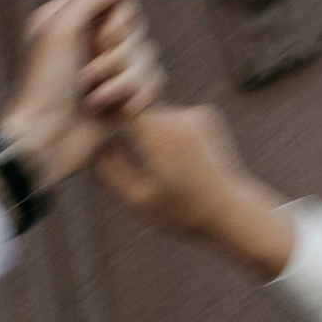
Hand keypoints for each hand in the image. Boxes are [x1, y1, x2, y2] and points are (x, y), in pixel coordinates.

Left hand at [0, 0, 162, 193]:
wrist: (44, 144)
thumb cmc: (43, 86)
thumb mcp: (60, 29)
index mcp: (73, 18)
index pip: (121, 1)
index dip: (121, 20)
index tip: (103, 39)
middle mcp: (92, 40)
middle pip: (138, 29)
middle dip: (118, 57)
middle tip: (86, 78)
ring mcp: (110, 71)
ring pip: (149, 57)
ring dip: (123, 82)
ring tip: (93, 101)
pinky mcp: (124, 97)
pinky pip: (154, 83)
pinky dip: (139, 97)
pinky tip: (120, 113)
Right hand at [94, 103, 294, 277]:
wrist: (233, 210)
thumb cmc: (183, 212)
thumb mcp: (137, 199)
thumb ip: (109, 169)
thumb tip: (93, 144)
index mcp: (158, 134)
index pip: (117, 108)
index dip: (100, 111)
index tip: (88, 120)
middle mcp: (178, 115)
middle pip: (136, 109)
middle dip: (124, 124)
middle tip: (114, 145)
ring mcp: (195, 113)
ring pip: (156, 113)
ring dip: (149, 131)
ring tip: (157, 164)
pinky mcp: (207, 114)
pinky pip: (175, 118)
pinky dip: (168, 133)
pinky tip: (177, 160)